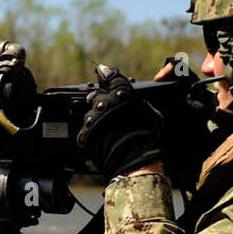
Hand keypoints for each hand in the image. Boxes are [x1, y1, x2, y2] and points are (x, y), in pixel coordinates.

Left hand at [77, 64, 163, 180]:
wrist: (131, 160)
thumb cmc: (146, 136)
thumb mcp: (149, 113)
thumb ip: (135, 101)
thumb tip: (132, 99)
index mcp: (120, 93)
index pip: (109, 75)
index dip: (106, 75)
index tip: (103, 73)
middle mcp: (103, 102)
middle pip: (95, 95)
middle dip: (100, 100)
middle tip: (107, 109)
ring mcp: (91, 118)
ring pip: (90, 114)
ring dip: (95, 119)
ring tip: (106, 131)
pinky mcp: (84, 133)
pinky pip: (85, 131)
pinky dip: (91, 134)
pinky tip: (100, 141)